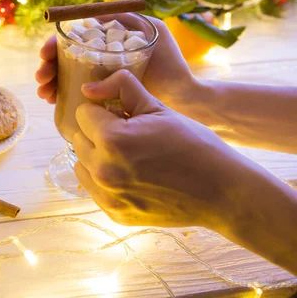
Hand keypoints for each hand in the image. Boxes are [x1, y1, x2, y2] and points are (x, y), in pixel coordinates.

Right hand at [35, 16, 196, 108]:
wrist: (181, 94)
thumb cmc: (169, 62)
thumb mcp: (151, 32)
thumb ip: (128, 19)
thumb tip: (96, 17)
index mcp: (106, 41)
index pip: (73, 39)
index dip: (55, 45)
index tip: (46, 54)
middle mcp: (99, 57)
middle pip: (64, 58)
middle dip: (48, 66)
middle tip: (42, 78)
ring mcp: (98, 77)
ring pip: (64, 76)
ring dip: (49, 82)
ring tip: (44, 93)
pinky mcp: (101, 95)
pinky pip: (74, 92)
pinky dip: (60, 94)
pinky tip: (52, 99)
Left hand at [72, 70, 245, 229]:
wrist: (221, 191)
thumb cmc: (192, 143)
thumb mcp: (158, 107)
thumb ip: (121, 88)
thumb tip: (87, 88)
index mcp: (112, 139)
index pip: (83, 114)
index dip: (103, 111)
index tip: (122, 116)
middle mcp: (103, 170)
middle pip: (79, 138)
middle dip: (98, 132)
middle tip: (128, 135)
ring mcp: (107, 195)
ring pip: (82, 163)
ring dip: (97, 156)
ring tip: (129, 155)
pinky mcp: (113, 213)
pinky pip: (93, 188)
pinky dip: (105, 179)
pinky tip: (132, 175)